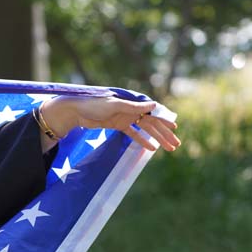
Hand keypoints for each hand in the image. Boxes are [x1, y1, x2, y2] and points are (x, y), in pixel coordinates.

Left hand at [40, 95, 180, 151]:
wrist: (75, 111)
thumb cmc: (94, 104)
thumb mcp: (115, 105)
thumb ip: (134, 107)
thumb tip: (154, 105)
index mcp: (133, 102)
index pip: (153, 112)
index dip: (164, 120)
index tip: (175, 128)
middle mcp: (132, 109)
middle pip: (152, 123)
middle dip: (164, 134)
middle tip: (176, 145)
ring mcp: (125, 117)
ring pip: (145, 130)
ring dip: (156, 138)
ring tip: (168, 148)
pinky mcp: (118, 125)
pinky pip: (133, 133)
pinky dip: (142, 140)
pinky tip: (151, 148)